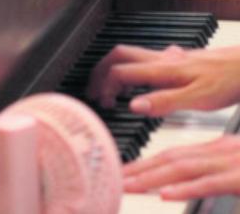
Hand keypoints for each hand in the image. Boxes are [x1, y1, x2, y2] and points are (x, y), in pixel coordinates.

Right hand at [91, 43, 239, 117]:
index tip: (102, 101)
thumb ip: (164, 101)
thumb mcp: (197, 99)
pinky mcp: (182, 60)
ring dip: (117, 68)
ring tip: (113, 85)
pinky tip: (149, 76)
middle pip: (119, 55)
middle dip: (101, 70)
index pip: (119, 71)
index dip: (104, 86)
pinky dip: (138, 67)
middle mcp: (163, 59)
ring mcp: (172, 57)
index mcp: (162, 70)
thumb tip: (133, 105)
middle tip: (94, 88)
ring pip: (133, 55)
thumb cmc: (228, 81)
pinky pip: (150, 58)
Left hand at [123, 134, 239, 200]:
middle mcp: (223, 150)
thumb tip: (198, 183)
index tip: (126, 171)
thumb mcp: (239, 172)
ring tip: (127, 186)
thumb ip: (219, 176)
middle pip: (172, 158)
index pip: (175, 155)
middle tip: (116, 178)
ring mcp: (232, 162)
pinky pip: (209, 184)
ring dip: (151, 178)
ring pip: (183, 168)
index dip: (148, 163)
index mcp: (221, 149)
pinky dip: (185, 189)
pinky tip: (165, 195)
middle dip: (141, 169)